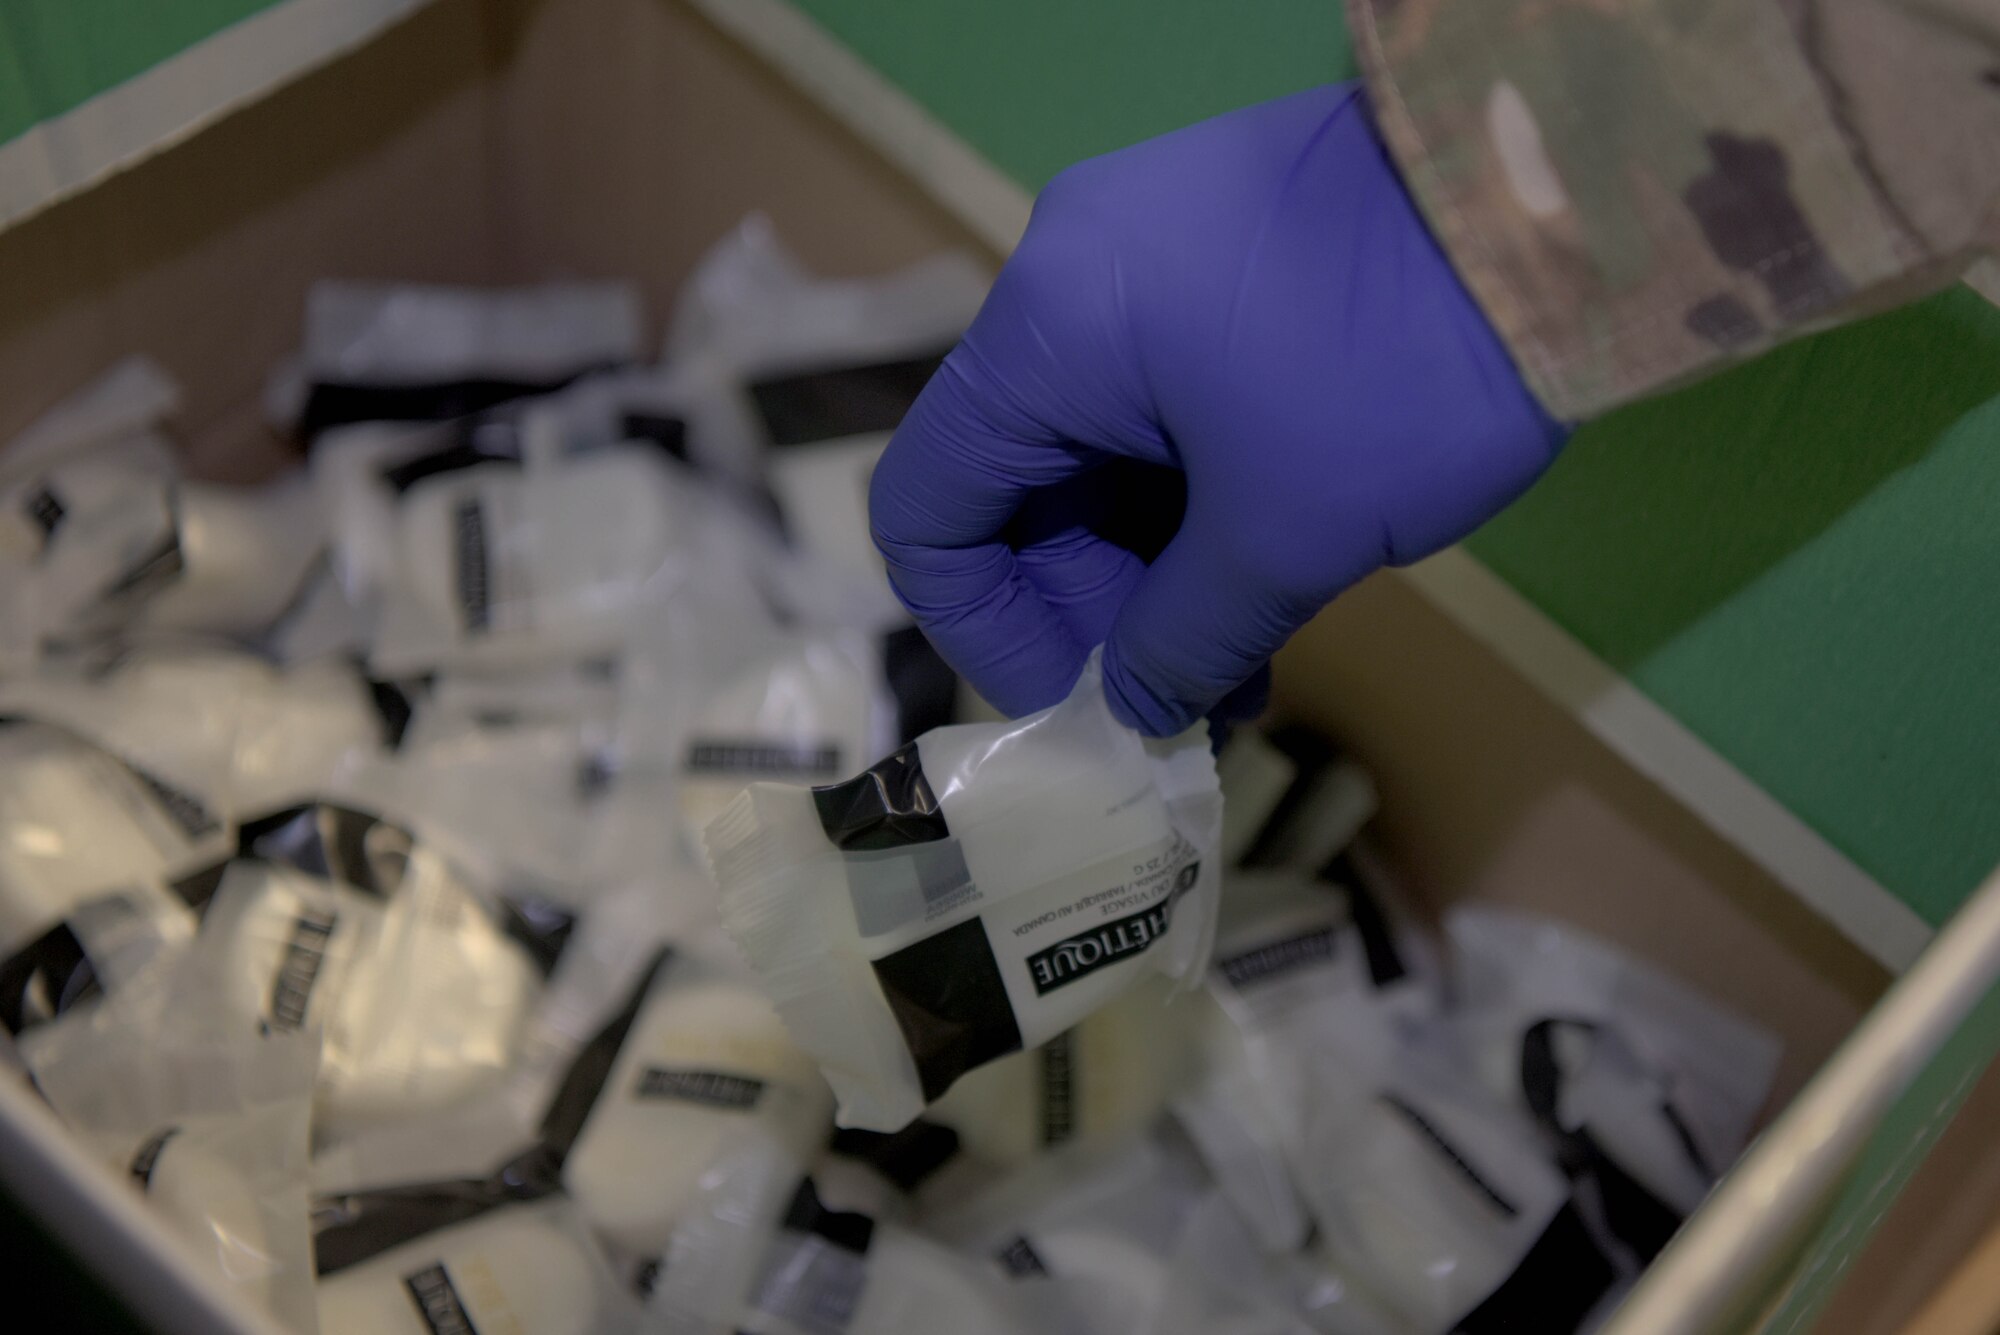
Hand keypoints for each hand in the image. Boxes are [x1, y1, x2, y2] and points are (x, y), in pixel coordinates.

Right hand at [870, 84, 1566, 735]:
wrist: (1571, 196)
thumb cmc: (1402, 372)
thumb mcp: (1285, 538)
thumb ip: (1182, 642)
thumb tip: (1132, 707)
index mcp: (1047, 334)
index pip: (928, 507)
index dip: (983, 628)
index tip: (1076, 699)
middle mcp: (1069, 280)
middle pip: (1018, 484)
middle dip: (1089, 607)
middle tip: (1181, 694)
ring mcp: (1146, 256)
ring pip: (1099, 450)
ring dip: (1153, 568)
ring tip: (1243, 664)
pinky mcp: (1221, 257)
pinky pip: (1162, 399)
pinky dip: (1195, 497)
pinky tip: (1266, 582)